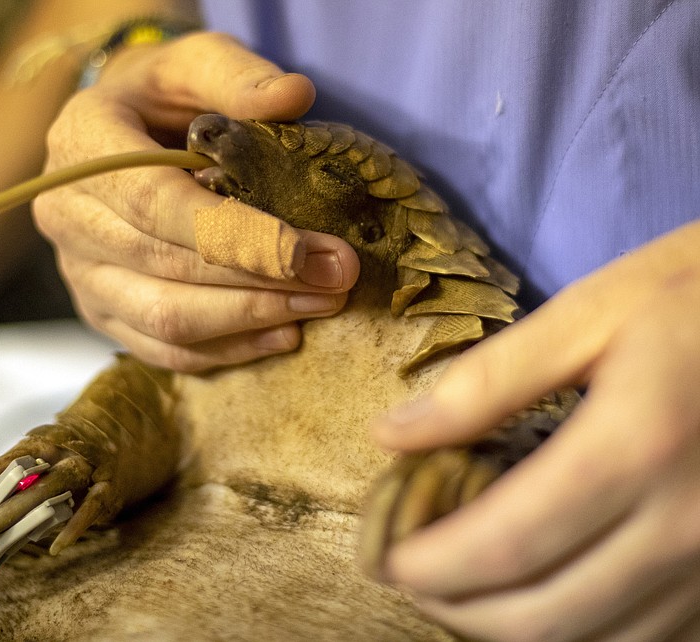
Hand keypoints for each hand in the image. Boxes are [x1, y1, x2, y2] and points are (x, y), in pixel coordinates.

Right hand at [34, 32, 359, 371]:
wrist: (118, 131)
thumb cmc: (162, 94)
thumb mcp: (195, 62)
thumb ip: (239, 77)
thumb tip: (294, 97)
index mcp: (81, 143)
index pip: (155, 202)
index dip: (233, 234)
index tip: (308, 252)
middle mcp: (66, 213)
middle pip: (163, 265)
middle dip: (258, 279)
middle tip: (337, 278)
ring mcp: (77, 270)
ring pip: (162, 318)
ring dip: (247, 319)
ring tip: (319, 305)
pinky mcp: (99, 309)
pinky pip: (159, 348)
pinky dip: (224, 350)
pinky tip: (282, 335)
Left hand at [370, 220, 699, 640]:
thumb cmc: (695, 297)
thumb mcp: (590, 311)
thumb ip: (487, 381)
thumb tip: (392, 435)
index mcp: (636, 446)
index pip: (505, 545)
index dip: (430, 566)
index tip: (384, 555)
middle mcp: (684, 523)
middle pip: (543, 615)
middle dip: (456, 606)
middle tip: (410, 573)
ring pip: (593, 640)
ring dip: (510, 628)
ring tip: (462, 584)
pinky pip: (647, 637)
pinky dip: (577, 630)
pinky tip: (540, 589)